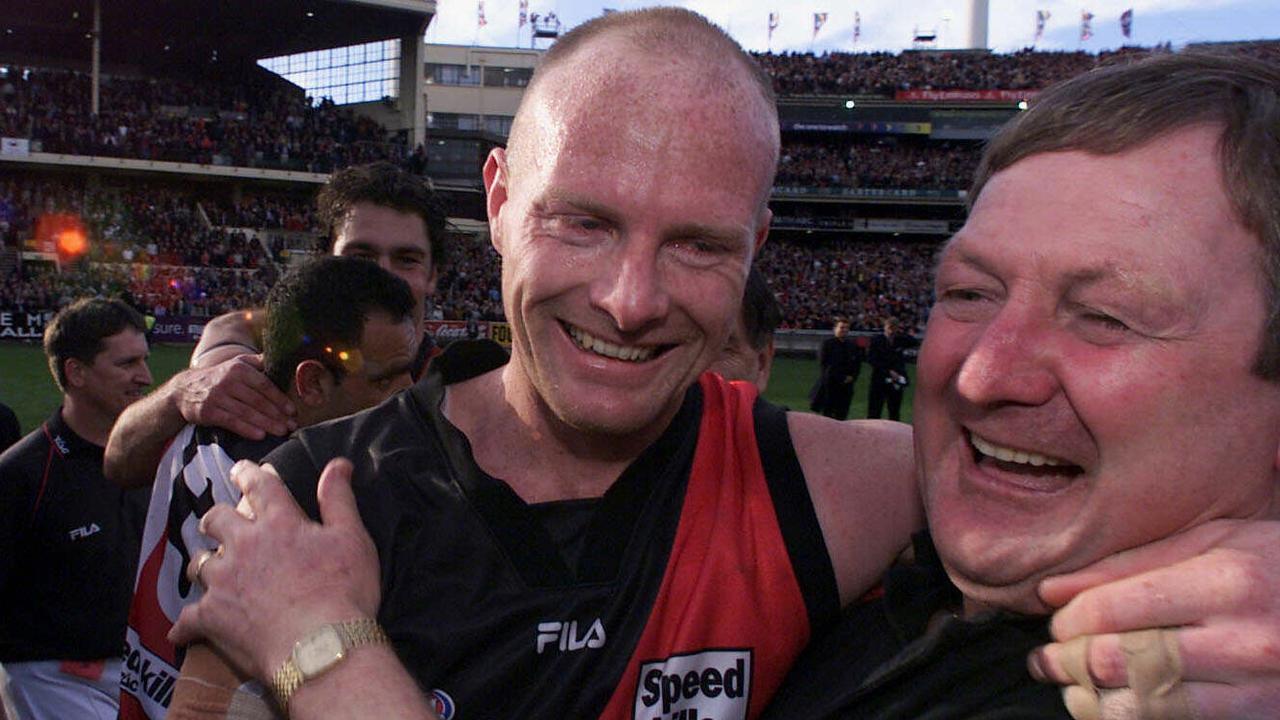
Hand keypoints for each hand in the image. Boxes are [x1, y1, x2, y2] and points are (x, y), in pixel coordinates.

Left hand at [170, 459, 380, 680]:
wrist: (320, 647)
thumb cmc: (344, 591)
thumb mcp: (352, 539)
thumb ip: (338, 499)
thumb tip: (338, 463)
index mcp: (279, 522)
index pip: (258, 486)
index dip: (248, 473)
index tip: (241, 469)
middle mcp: (244, 544)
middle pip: (216, 519)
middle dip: (217, 518)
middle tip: (219, 523)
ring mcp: (223, 581)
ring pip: (198, 563)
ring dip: (203, 564)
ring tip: (207, 570)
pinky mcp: (211, 617)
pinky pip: (187, 618)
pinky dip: (185, 624)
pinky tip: (182, 631)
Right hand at [174, 355, 294, 438]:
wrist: (184, 389)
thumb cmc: (219, 376)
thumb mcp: (237, 363)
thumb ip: (258, 361)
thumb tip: (282, 356)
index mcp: (239, 369)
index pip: (264, 385)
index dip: (280, 399)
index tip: (293, 410)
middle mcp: (228, 381)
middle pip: (258, 400)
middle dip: (277, 414)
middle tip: (291, 425)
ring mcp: (217, 397)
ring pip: (246, 412)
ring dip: (266, 424)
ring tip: (281, 432)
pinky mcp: (208, 411)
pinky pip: (231, 422)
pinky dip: (246, 429)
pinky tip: (260, 435)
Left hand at [1029, 519, 1279, 717]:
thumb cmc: (1277, 568)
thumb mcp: (1214, 543)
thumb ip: (1130, 564)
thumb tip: (1052, 591)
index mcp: (1226, 583)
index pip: (1113, 610)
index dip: (1069, 620)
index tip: (1057, 621)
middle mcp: (1242, 641)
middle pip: (1119, 660)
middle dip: (1068, 661)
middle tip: (1049, 658)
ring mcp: (1255, 692)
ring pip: (1141, 706)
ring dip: (1091, 699)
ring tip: (1072, 687)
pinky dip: (1129, 719)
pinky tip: (1111, 705)